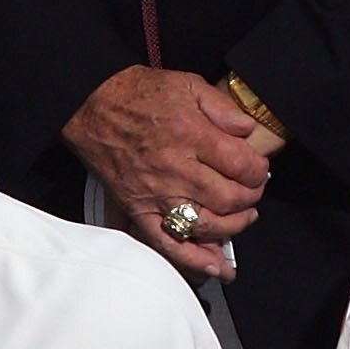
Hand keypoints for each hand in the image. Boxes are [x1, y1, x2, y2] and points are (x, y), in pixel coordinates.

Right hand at [63, 66, 269, 279]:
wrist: (91, 104)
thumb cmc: (137, 93)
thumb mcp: (188, 84)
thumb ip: (223, 108)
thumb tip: (249, 131)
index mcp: (190, 134)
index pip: (241, 165)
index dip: (258, 170)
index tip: (258, 167)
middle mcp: (175, 167)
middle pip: (229, 198)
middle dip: (251, 197)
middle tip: (252, 190)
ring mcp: (156, 193)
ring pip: (207, 224)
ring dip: (234, 225)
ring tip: (242, 216)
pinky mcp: (139, 209)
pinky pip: (168, 242)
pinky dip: (194, 259)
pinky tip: (217, 265)